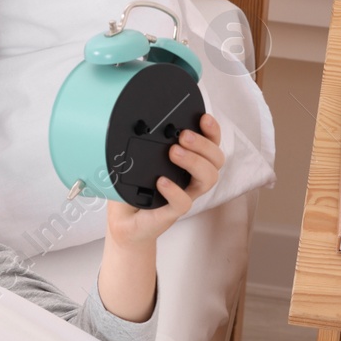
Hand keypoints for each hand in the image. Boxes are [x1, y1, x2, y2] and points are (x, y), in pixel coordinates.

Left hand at [105, 113, 224, 248]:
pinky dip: (175, 190)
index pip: (211, 144)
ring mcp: (185, 194)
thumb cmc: (134, 190)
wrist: (125, 221)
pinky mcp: (172, 212)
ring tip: (174, 152)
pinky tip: (161, 181)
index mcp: (189, 163)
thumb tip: (135, 123)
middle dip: (203, 144)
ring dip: (194, 162)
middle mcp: (191, 178)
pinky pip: (184, 202)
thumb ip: (143, 145)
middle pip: (216, 159)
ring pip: (208, 179)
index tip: (203, 118)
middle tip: (183, 136)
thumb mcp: (139, 162)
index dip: (212, 131)